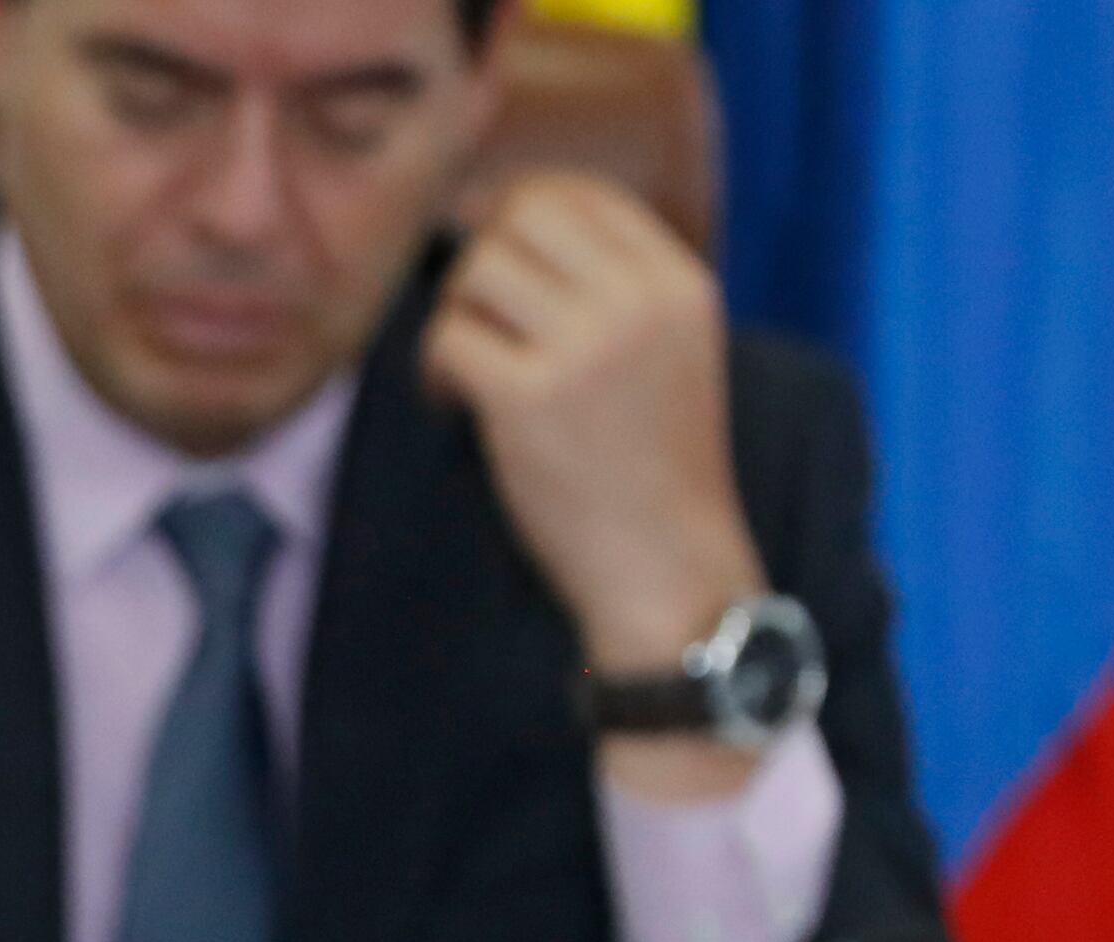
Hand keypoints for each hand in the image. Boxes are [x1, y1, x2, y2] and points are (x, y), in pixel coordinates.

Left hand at [421, 172, 769, 799]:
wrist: (669, 575)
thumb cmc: (650, 472)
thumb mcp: (664, 354)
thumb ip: (609, 287)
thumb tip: (499, 213)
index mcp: (680, 284)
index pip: (579, 194)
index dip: (518, 224)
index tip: (500, 283)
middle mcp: (641, 303)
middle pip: (522, 214)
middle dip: (482, 264)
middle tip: (478, 327)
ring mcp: (589, 348)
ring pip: (479, 270)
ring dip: (454, 316)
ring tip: (465, 374)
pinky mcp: (531, 401)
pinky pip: (449, 338)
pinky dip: (434, 369)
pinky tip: (450, 405)